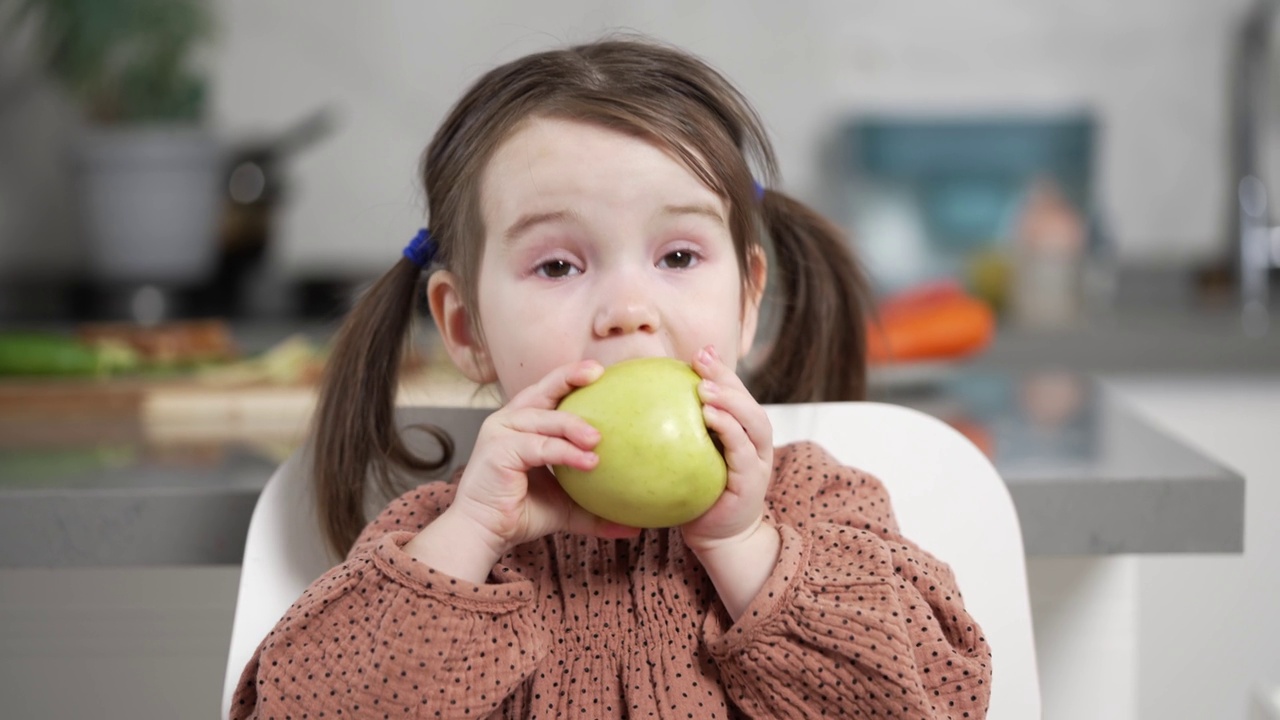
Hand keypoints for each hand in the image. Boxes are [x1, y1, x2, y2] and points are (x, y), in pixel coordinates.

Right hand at [422, 360, 640, 570]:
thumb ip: (595, 510)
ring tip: (598, 440)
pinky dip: (565, 452)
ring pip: (543, 419)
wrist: (486, 534)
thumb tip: (634, 527)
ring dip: (574, 426)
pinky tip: (589, 461)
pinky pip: (539, 446)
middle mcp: (508, 421)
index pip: (548, 392)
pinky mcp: (498, 451)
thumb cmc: (521, 514)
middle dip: (569, 377)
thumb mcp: (566, 506)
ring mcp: (500, 433)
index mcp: (523, 425)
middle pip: (542, 390)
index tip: (600, 371)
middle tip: (598, 373)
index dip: (571, 377)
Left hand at [681, 345, 774, 551]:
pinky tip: (709, 416)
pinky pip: (743, 451)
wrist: (718, 540)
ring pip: (754, 423)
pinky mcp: (752, 482)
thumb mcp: (687, 461)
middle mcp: (757, 445)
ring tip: (706, 387)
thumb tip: (639, 404)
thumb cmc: (697, 498)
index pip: (736, 396)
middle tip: (701, 358)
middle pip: (748, 402)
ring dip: (731, 401)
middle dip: (728, 377)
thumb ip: (676, 434)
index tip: (699, 351)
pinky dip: (729, 431)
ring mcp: (759, 463)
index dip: (722, 372)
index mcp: (743, 435)